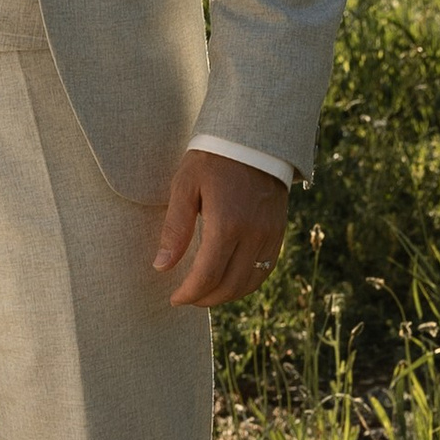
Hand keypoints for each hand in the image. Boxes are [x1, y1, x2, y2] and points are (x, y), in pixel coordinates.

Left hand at [153, 150, 289, 309]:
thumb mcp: (184, 187)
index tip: (175, 298)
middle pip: (229, 285)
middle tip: (187, 298)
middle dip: (205, 298)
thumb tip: (161, 267)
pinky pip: (265, 270)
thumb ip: (174, 230)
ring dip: (226, 295)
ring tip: (205, 293)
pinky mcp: (278, 233)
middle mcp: (252, 234)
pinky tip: (230, 281)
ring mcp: (269, 235)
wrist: (253, 140)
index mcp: (226, 223)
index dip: (189, 293)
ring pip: (250, 283)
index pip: (207, 276)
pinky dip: (246, 283)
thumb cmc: (212, 160)